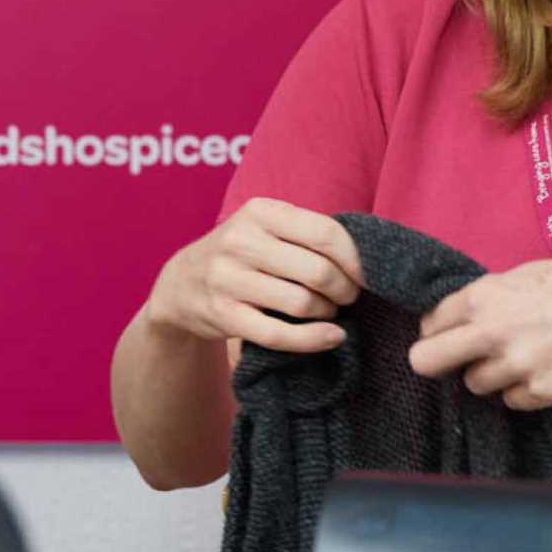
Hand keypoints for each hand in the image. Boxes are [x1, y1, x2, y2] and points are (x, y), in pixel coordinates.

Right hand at [143, 197, 362, 355]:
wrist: (181, 284)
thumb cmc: (244, 254)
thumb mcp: (267, 227)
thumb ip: (309, 233)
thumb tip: (370, 254)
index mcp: (261, 211)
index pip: (326, 234)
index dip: (356, 260)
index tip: (368, 276)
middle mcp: (241, 241)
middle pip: (318, 271)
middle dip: (345, 290)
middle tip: (349, 297)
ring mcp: (228, 279)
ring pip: (301, 303)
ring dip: (328, 313)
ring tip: (330, 312)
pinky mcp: (223, 315)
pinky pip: (279, 334)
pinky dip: (313, 340)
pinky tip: (332, 337)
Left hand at [408, 255, 551, 409]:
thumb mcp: (530, 273)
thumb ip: (491, 295)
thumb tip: (461, 316)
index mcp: (487, 297)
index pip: (430, 322)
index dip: (437, 327)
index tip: (448, 332)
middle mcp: (495, 333)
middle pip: (426, 361)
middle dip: (434, 359)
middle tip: (453, 358)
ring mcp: (519, 368)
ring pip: (475, 384)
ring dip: (490, 374)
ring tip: (521, 355)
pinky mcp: (544, 394)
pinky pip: (513, 400)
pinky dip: (522, 389)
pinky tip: (545, 368)